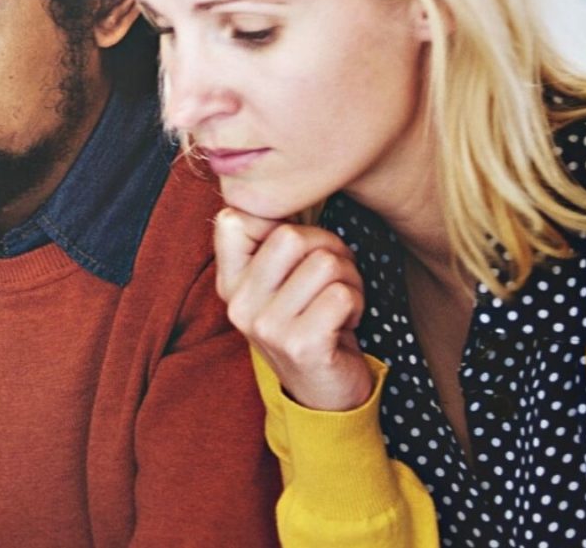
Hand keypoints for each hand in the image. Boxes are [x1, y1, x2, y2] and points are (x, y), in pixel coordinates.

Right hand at [214, 207, 375, 411]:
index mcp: (229, 282)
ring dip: (348, 280)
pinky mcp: (299, 344)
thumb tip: (286, 192)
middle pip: (292, 236)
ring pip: (325, 263)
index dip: (279, 223)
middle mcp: (238, 303)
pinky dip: (356, 304)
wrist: (323, 393)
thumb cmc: (310, 323)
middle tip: (332, 278)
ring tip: (339, 303)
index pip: (233, 220)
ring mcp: (265, 326)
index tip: (296, 251)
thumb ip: (272, 244)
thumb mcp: (278, 284)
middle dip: (329, 250)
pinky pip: (342, 295)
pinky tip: (345, 323)